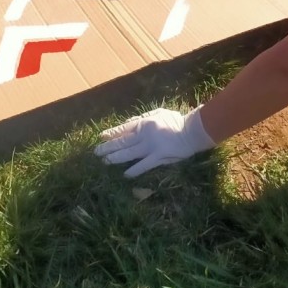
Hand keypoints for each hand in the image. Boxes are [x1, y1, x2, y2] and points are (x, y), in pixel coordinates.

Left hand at [95, 107, 215, 177]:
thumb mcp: (159, 113)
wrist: (191, 131)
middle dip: (108, 147)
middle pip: (122, 141)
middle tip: (96, 152)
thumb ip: (144, 117)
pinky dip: (134, 170)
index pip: (123, 128)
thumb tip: (131, 121)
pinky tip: (125, 174)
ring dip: (115, 158)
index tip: (101, 137)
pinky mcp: (158, 157)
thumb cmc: (176, 120)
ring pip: (128, 153)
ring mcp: (150, 147)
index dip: (112, 133)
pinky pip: (143, 165)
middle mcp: (144, 134)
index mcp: (144, 123)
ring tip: (104, 161)